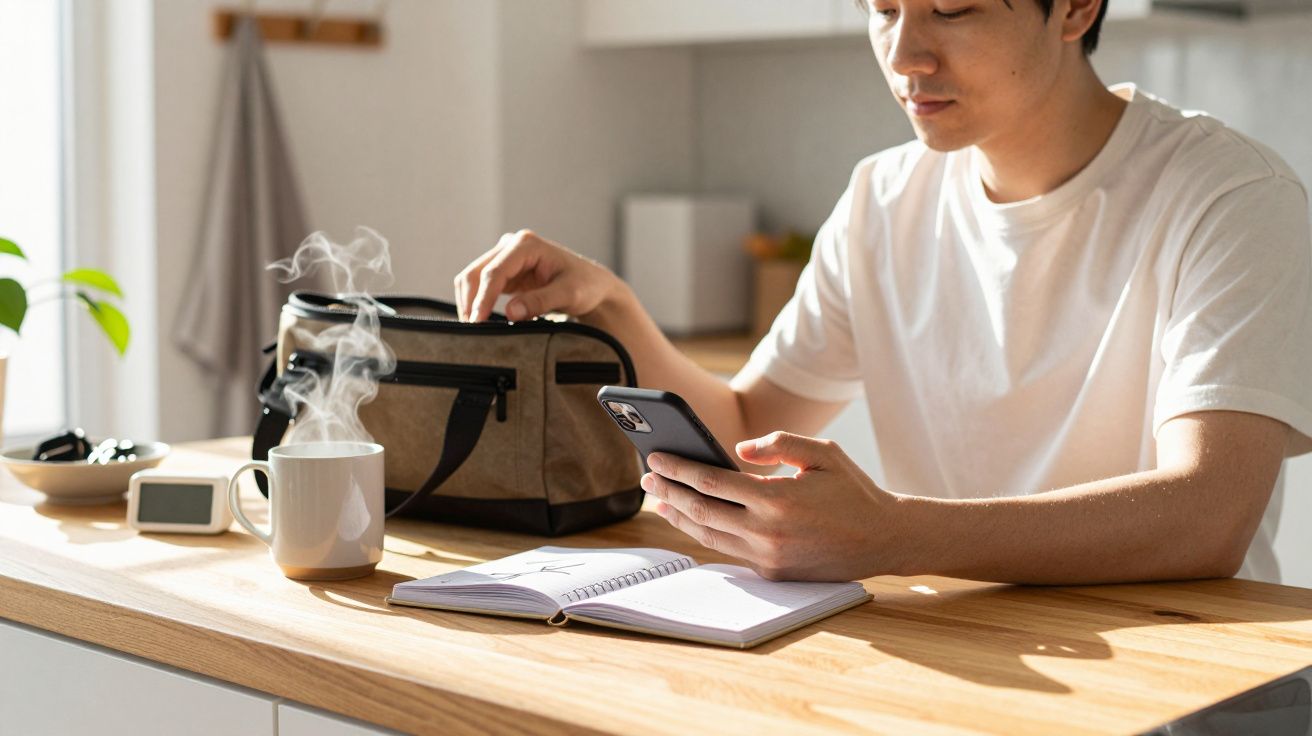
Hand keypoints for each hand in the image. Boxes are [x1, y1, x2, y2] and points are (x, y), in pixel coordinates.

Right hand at [454, 229, 622, 322]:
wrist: (592, 286)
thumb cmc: (585, 286)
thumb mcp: (568, 294)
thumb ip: (540, 302)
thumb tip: (511, 312)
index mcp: (526, 245)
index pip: (494, 272)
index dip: (483, 298)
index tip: (477, 322)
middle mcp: (511, 246)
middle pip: (476, 273)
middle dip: (471, 302)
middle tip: (472, 332)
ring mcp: (505, 257)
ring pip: (473, 279)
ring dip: (469, 303)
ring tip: (475, 330)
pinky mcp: (504, 271)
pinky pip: (480, 286)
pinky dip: (476, 303)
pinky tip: (481, 321)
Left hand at [641, 432, 909, 581]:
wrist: (885, 539)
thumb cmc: (854, 491)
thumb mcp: (822, 453)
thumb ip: (779, 443)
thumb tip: (738, 451)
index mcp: (777, 498)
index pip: (711, 481)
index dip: (679, 469)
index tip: (656, 457)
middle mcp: (767, 531)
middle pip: (701, 511)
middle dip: (669, 492)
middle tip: (647, 478)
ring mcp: (768, 557)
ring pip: (709, 536)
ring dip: (680, 517)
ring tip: (660, 500)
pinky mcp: (773, 572)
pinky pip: (728, 551)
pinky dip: (705, 534)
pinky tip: (692, 520)